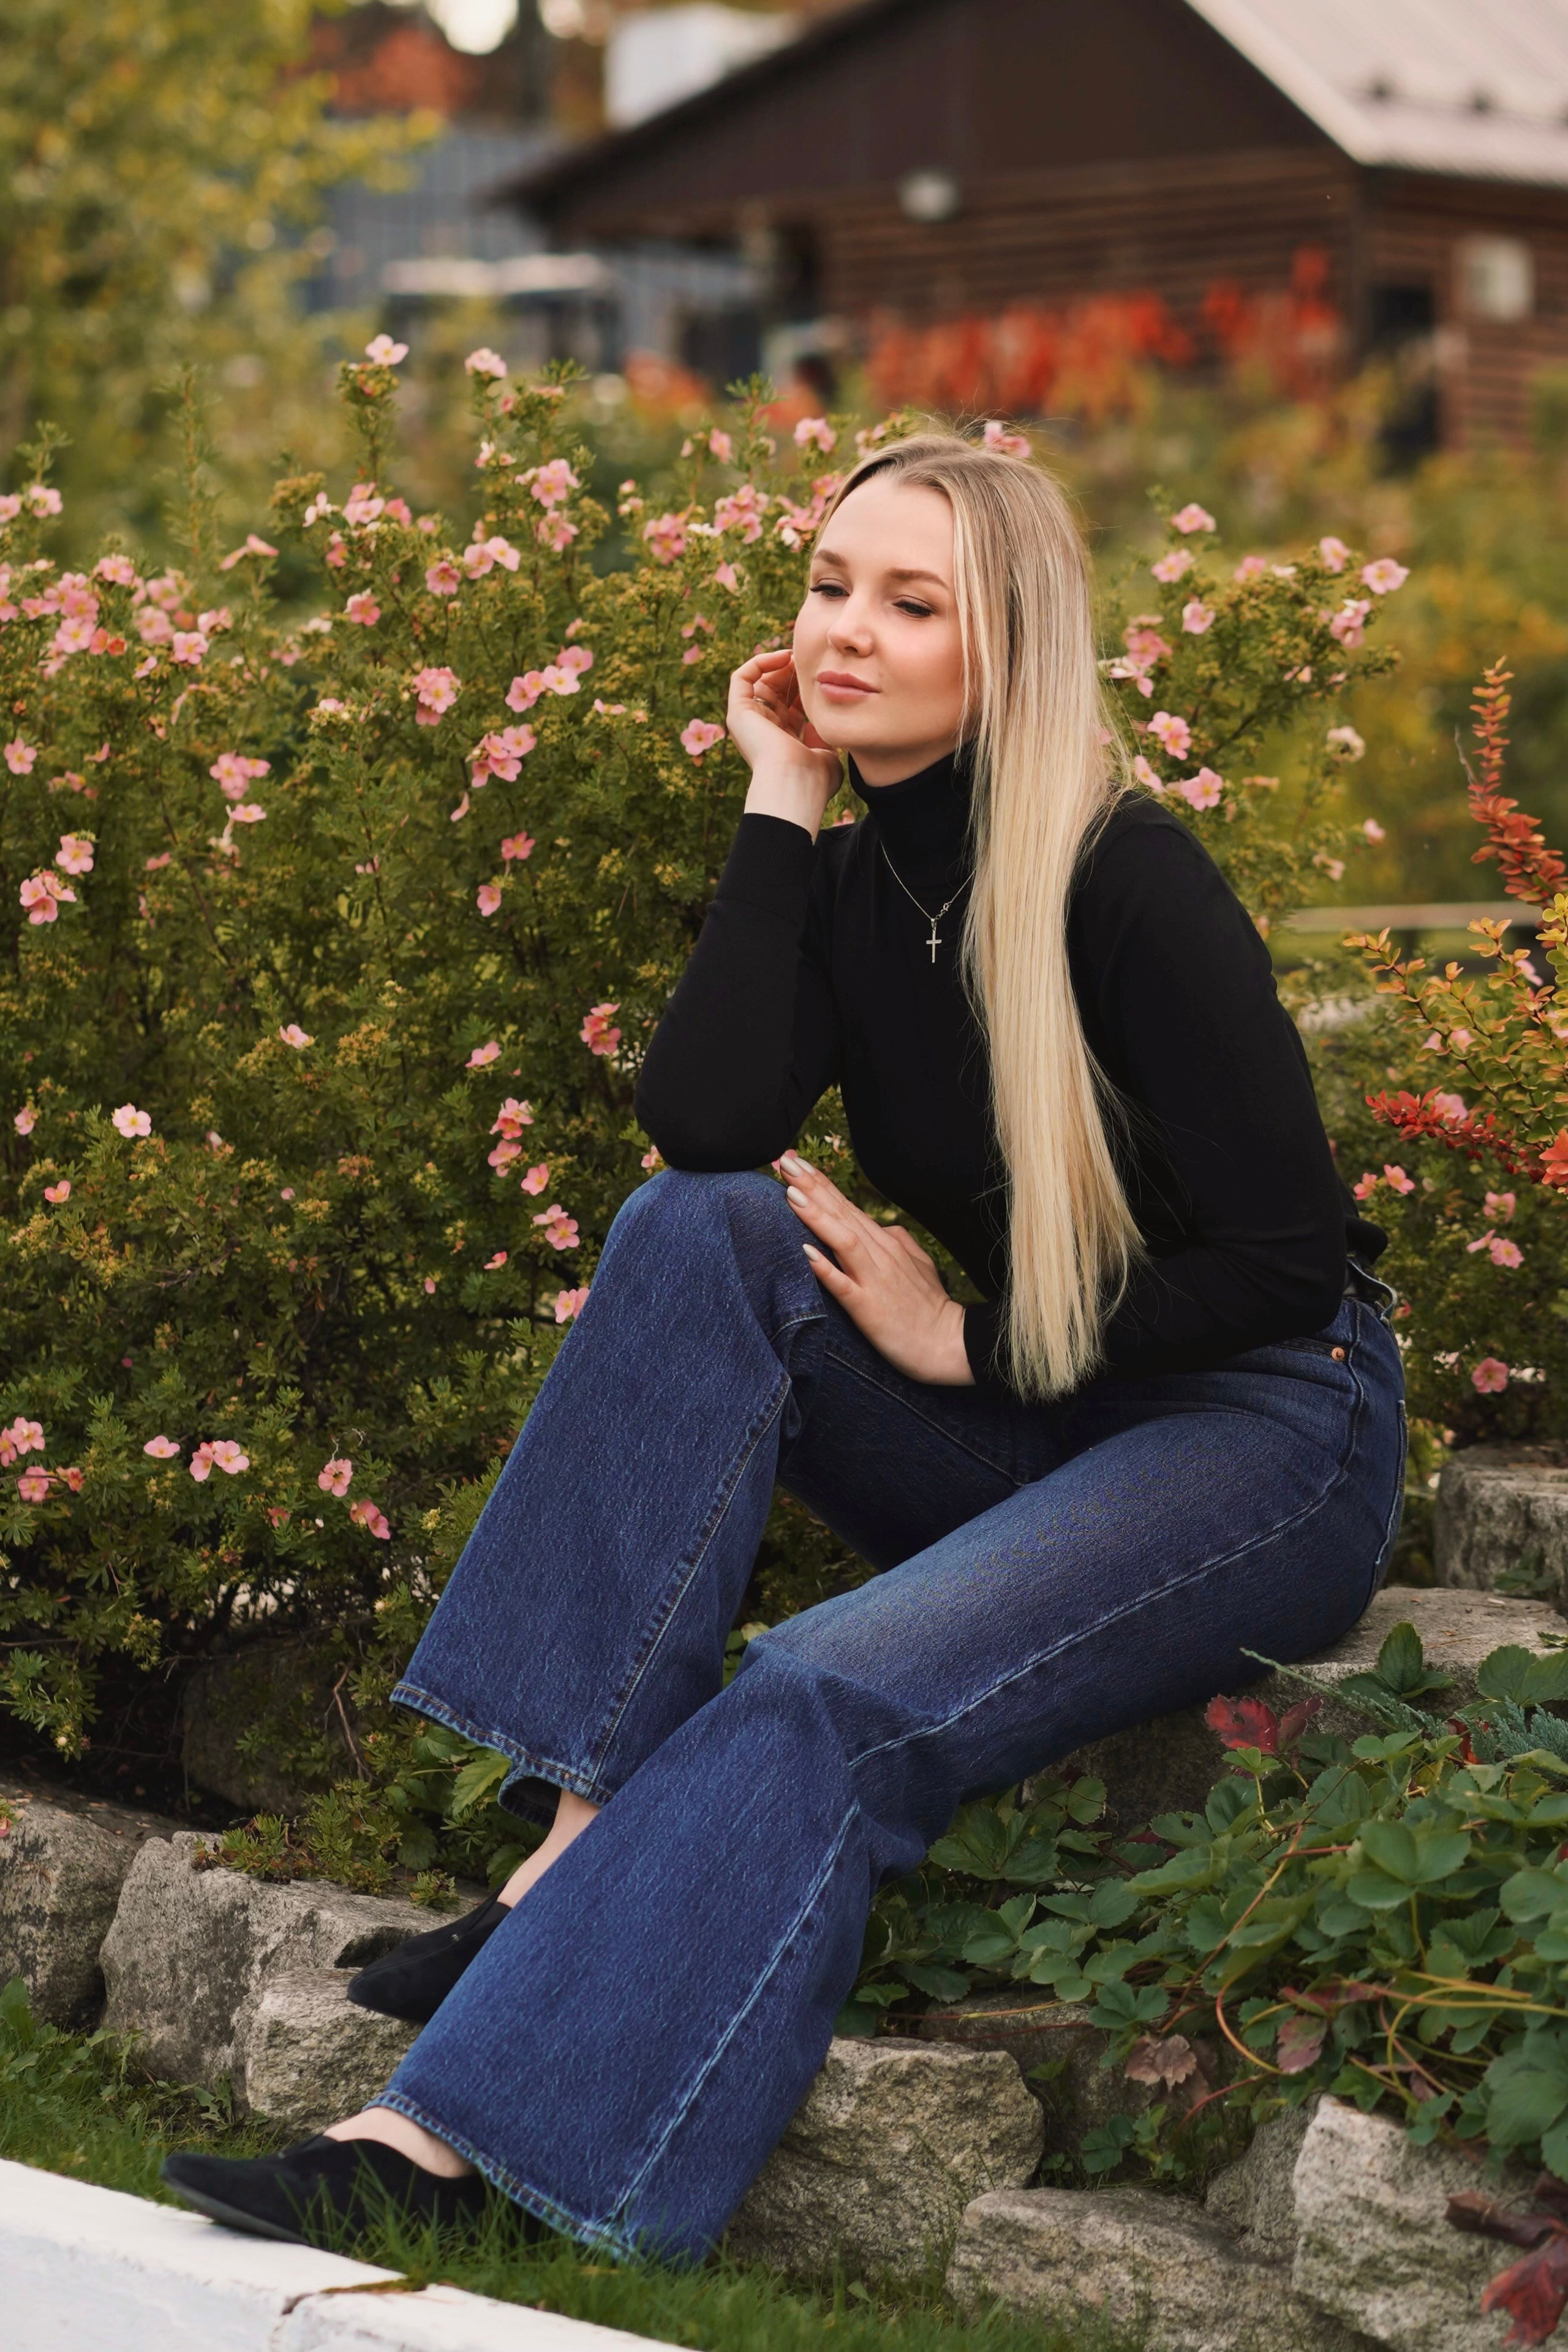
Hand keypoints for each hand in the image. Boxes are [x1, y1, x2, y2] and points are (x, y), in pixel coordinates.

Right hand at [728, 651, 841, 837]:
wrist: (794, 785)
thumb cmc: (814, 778)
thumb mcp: (827, 754)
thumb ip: (824, 737)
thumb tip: (823, 722)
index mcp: (784, 741)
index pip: (792, 705)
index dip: (807, 687)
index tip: (824, 675)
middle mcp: (764, 730)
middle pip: (776, 690)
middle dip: (795, 673)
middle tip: (813, 661)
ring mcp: (749, 721)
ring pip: (760, 681)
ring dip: (780, 665)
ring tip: (800, 657)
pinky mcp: (738, 712)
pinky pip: (742, 677)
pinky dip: (761, 662)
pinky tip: (785, 658)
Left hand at [779, 1152, 973, 1385]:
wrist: (948, 1344)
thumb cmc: (928, 1307)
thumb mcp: (918, 1264)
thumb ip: (899, 1242)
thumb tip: (884, 1227)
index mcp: (886, 1243)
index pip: (846, 1205)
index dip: (819, 1182)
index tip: (793, 1161)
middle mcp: (879, 1254)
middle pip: (840, 1213)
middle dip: (810, 1185)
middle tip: (783, 1162)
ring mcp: (874, 1279)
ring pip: (843, 1239)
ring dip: (816, 1216)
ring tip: (791, 1193)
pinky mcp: (869, 1307)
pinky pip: (844, 1285)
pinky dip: (825, 1267)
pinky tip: (807, 1252)